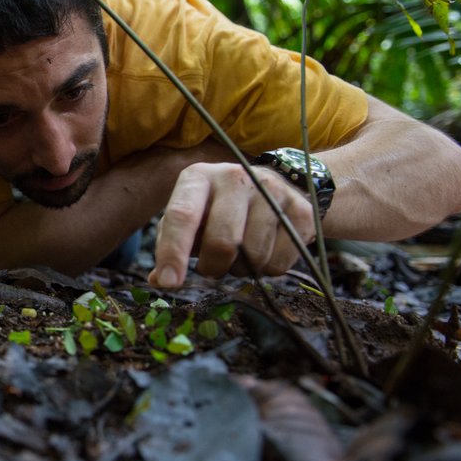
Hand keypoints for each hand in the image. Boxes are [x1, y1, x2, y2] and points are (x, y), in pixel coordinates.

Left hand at [147, 162, 316, 287]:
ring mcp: (273, 191)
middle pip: (223, 242)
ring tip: (239, 254)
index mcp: (199, 177)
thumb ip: (171, 243)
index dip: (173, 253)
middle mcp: (236, 177)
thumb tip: (159, 280)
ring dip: (241, 269)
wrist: (275, 186)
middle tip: (212, 267)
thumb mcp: (190, 214)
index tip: (170, 283)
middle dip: (213, 267)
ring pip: (254, 256)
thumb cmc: (218, 207)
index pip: (182, 216)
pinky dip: (267, 270)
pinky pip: (280, 262)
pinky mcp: (301, 210)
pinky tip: (264, 251)